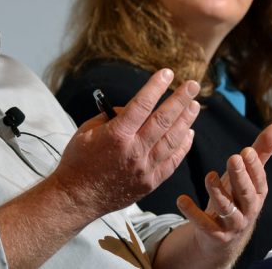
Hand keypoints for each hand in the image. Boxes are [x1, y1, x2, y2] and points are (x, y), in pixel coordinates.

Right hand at [51, 69, 200, 218]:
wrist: (77, 198)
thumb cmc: (78, 161)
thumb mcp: (87, 131)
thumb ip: (111, 117)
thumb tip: (130, 109)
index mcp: (116, 135)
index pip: (142, 105)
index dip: (156, 87)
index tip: (167, 73)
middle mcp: (134, 151)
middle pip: (163, 120)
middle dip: (180, 100)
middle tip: (192, 85)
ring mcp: (145, 168)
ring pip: (172, 140)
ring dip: (186, 121)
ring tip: (194, 106)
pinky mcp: (150, 182)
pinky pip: (172, 161)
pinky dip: (183, 146)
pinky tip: (189, 133)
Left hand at [175, 123, 271, 265]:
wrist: (223, 238)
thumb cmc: (236, 197)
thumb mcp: (246, 175)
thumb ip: (261, 151)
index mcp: (256, 194)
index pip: (259, 181)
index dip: (254, 168)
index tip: (247, 151)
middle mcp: (247, 210)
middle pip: (246, 194)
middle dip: (240, 177)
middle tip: (233, 158)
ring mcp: (231, 224)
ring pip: (227, 210)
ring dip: (218, 193)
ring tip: (209, 175)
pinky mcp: (213, 234)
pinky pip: (204, 225)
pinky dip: (193, 212)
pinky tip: (181, 199)